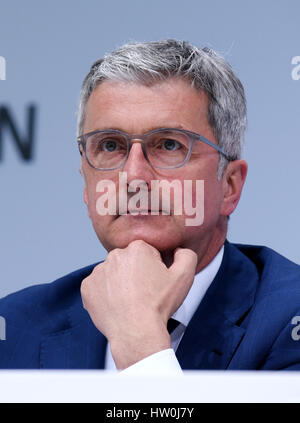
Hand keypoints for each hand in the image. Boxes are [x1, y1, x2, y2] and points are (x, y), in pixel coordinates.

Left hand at [80, 240, 197, 368]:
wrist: (137, 332)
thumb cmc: (158, 306)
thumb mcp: (184, 277)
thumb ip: (186, 255)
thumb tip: (178, 250)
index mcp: (137, 248)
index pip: (147, 253)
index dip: (154, 268)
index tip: (155, 282)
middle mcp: (115, 255)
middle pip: (128, 261)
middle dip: (135, 273)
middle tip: (144, 293)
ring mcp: (98, 271)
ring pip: (112, 273)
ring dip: (119, 283)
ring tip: (130, 301)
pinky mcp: (87, 287)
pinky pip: (97, 286)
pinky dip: (105, 294)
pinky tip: (116, 305)